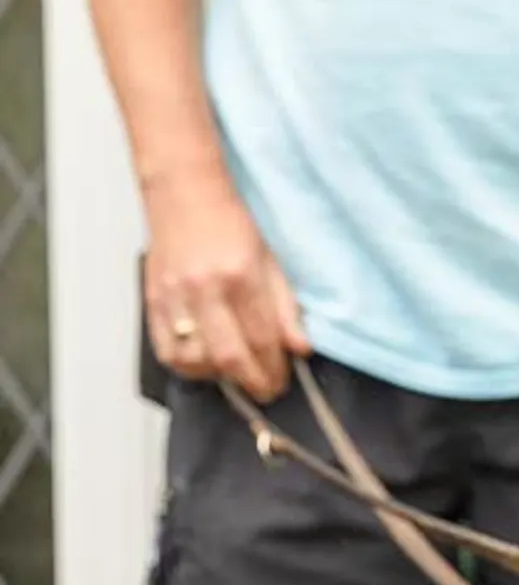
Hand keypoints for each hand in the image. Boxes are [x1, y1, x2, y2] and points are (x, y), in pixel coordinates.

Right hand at [144, 172, 309, 400]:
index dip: (274, 368)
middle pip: (229, 356)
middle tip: (266, 390)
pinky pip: (166, 350)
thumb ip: (286, 307)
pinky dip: (188, 367)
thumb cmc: (230, 223)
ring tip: (237, 375)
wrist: (184, 194)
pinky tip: (206, 366)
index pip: (262, 339)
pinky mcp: (153, 301)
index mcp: (240, 277)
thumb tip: (300, 348)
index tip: (282, 379)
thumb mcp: (271, 259)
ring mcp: (174, 297)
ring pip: (195, 360)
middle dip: (252, 382)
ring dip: (219, 378)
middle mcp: (204, 290)